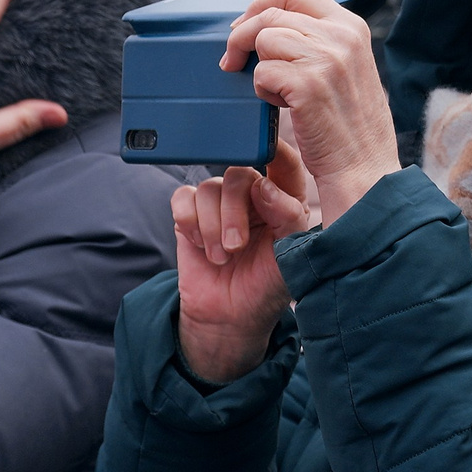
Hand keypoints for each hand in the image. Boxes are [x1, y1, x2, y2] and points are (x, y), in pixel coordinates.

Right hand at [174, 140, 314, 383]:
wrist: (229, 316)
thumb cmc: (266, 284)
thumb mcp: (289, 253)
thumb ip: (286, 215)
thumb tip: (264, 185)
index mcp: (284, 197)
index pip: (284, 162)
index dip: (275, 155)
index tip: (265, 176)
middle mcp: (252, 194)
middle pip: (237, 174)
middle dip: (233, 213)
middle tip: (236, 247)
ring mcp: (220, 203)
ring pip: (208, 187)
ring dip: (211, 226)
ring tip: (221, 257)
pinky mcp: (191, 214)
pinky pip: (182, 197)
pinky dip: (189, 221)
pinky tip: (200, 244)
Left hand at [223, 0, 398, 221]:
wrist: (363, 168)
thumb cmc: (350, 124)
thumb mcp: (348, 68)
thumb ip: (320, 41)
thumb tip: (271, 25)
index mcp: (352, 27)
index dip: (262, 5)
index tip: (245, 25)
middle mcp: (341, 36)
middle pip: (271, 15)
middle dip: (242, 36)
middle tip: (232, 61)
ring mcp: (326, 58)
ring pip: (263, 40)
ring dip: (258, 68)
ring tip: (278, 93)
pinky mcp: (308, 84)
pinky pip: (262, 73)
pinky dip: (263, 92)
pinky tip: (284, 107)